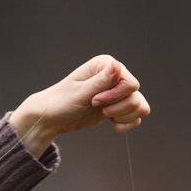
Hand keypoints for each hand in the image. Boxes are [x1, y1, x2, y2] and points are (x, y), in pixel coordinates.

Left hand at [10, 55, 150, 150]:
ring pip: (139, 106)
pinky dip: (126, 123)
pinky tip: (112, 124)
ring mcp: (117, 92)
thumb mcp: (80, 93)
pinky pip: (135, 116)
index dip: (115, 96)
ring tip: (104, 115)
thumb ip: (101, 81)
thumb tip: (117, 65)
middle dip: (118, 108)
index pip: (130, 83)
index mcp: (107, 66)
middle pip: (136, 96)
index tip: (95, 101)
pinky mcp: (116, 107)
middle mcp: (115, 76)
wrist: (51, 118)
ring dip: (124, 116)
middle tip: (97, 107)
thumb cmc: (60, 102)